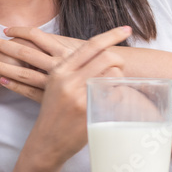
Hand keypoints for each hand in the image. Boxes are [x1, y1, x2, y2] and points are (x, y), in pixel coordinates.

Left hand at [0, 28, 120, 99]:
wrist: (117, 96)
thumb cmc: (111, 72)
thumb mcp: (94, 56)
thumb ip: (77, 51)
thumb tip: (57, 42)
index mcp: (66, 51)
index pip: (37, 37)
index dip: (21, 32)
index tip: (8, 29)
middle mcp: (57, 65)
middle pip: (23, 52)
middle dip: (4, 45)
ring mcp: (53, 83)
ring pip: (22, 71)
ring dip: (2, 65)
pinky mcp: (52, 98)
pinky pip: (29, 91)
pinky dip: (15, 86)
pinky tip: (2, 82)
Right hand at [25, 26, 130, 166]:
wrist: (46, 142)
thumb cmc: (54, 112)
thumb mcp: (55, 85)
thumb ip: (73, 69)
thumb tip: (99, 53)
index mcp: (60, 70)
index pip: (91, 45)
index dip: (111, 35)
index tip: (126, 29)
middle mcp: (68, 80)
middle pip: (106, 57)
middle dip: (119, 60)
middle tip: (119, 68)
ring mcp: (79, 96)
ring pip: (112, 74)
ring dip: (118, 77)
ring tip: (111, 87)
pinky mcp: (89, 111)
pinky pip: (114, 94)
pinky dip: (116, 95)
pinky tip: (109, 101)